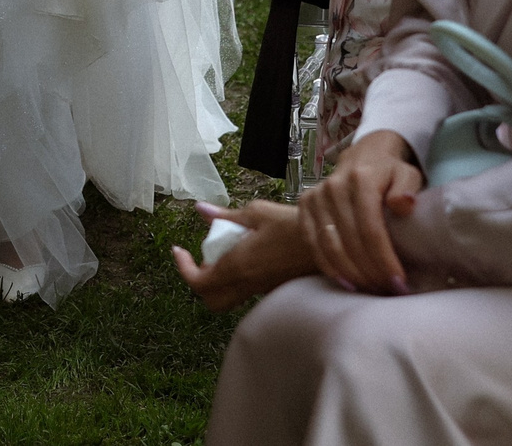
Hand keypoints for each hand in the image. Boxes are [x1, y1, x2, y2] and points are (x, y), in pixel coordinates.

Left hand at [172, 199, 317, 310]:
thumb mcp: (256, 213)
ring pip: (228, 299)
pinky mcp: (274, 289)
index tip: (179, 251)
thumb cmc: (295, 225)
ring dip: (218, 281)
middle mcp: (247, 284)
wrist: (333, 242)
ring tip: (225, 253)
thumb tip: (201, 210)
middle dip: (199, 282)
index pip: (198, 282)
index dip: (183, 268)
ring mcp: (262, 290)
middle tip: (203, 257)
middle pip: (210, 300)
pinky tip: (247, 255)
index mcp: (238, 266)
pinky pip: (246, 292)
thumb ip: (226, 217)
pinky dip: (237, 280)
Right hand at [300, 129, 423, 294]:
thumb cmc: (390, 172)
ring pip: (329, 246)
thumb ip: (407, 189)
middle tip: (388, 291)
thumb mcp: (407, 175)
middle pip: (350, 241)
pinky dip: (328, 267)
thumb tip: (403, 205)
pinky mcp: (305, 206)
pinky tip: (347, 283)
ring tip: (370, 289)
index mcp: (360, 180)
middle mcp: (334, 187)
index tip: (399, 283)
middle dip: (371, 272)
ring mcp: (316, 197)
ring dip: (350, 273)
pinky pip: (312, 243)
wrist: (363, 156)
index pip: (370, 229)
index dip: (384, 259)